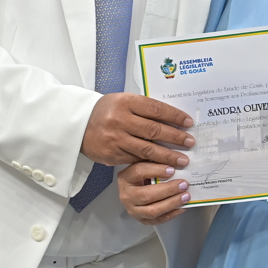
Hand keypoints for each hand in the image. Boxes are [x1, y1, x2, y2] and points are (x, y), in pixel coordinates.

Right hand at [80, 91, 194, 168]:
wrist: (77, 125)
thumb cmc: (106, 111)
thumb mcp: (124, 101)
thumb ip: (145, 109)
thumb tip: (174, 118)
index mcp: (126, 102)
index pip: (156, 109)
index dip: (175, 116)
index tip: (189, 123)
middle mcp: (120, 120)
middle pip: (154, 130)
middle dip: (176, 138)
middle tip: (190, 143)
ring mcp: (115, 139)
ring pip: (147, 149)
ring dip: (167, 156)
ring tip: (182, 160)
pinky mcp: (112, 155)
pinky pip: (136, 159)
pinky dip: (151, 163)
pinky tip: (163, 166)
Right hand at [118, 161, 190, 224]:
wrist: (135, 189)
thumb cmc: (144, 173)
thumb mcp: (146, 163)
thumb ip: (157, 161)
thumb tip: (177, 161)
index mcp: (126, 178)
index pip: (139, 172)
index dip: (157, 170)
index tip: (173, 170)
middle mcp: (127, 195)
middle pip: (147, 195)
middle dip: (168, 190)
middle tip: (184, 184)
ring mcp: (133, 210)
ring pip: (152, 210)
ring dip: (171, 203)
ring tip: (186, 196)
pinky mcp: (142, 220)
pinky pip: (158, 220)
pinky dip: (172, 214)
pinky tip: (183, 207)